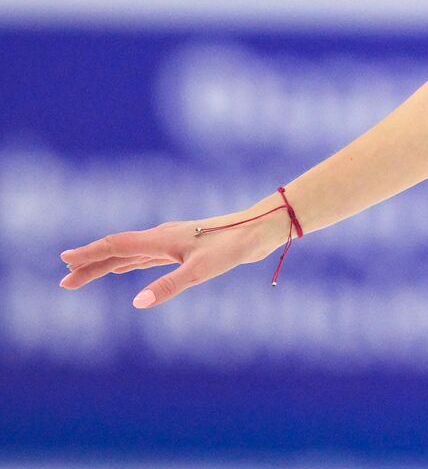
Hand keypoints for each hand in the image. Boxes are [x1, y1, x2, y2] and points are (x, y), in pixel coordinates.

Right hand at [59, 203, 292, 309]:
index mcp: (160, 239)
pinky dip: (127, 263)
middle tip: (64, 282)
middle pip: (117, 251)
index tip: (64, 261)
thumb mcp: (201, 270)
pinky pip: (145, 256)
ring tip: (82, 276)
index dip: (89, 254)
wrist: (258, 229)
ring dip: (105, 265)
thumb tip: (137, 303)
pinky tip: (122, 268)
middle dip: (90, 266)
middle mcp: (162, 238)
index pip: (116, 246)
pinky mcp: (182, 248)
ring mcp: (171, 242)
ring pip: (130, 254)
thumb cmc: (232, 246)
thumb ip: (169, 286)